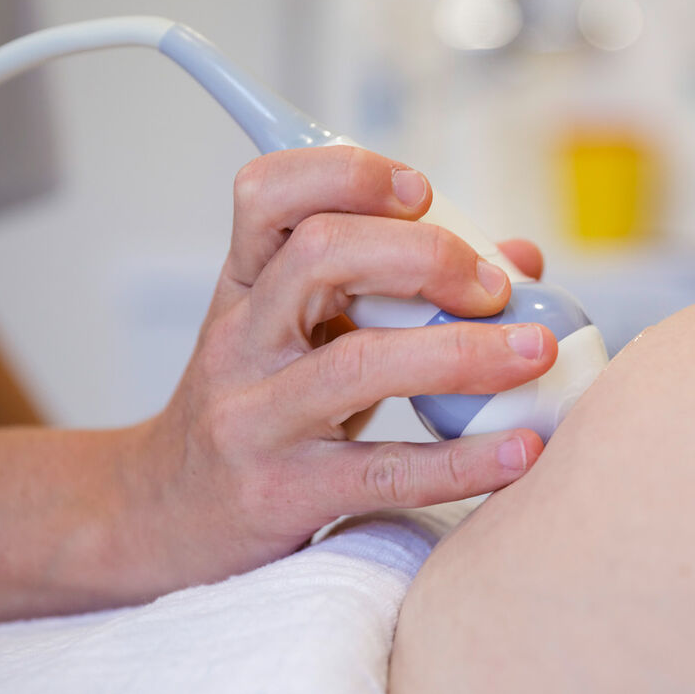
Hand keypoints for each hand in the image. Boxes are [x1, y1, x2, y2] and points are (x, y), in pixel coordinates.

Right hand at [125, 146, 554, 590]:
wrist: (163, 519)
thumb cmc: (257, 413)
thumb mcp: (298, 337)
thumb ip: (394, 290)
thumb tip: (518, 261)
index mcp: (245, 287)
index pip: (269, 194)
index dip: (348, 174)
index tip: (421, 191)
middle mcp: (242, 341)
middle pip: (321, 256)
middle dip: (425, 255)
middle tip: (492, 288)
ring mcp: (256, 418)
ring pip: (358, 363)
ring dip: (461, 351)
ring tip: (531, 352)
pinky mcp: (282, 493)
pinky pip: (382, 472)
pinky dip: (462, 460)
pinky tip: (518, 454)